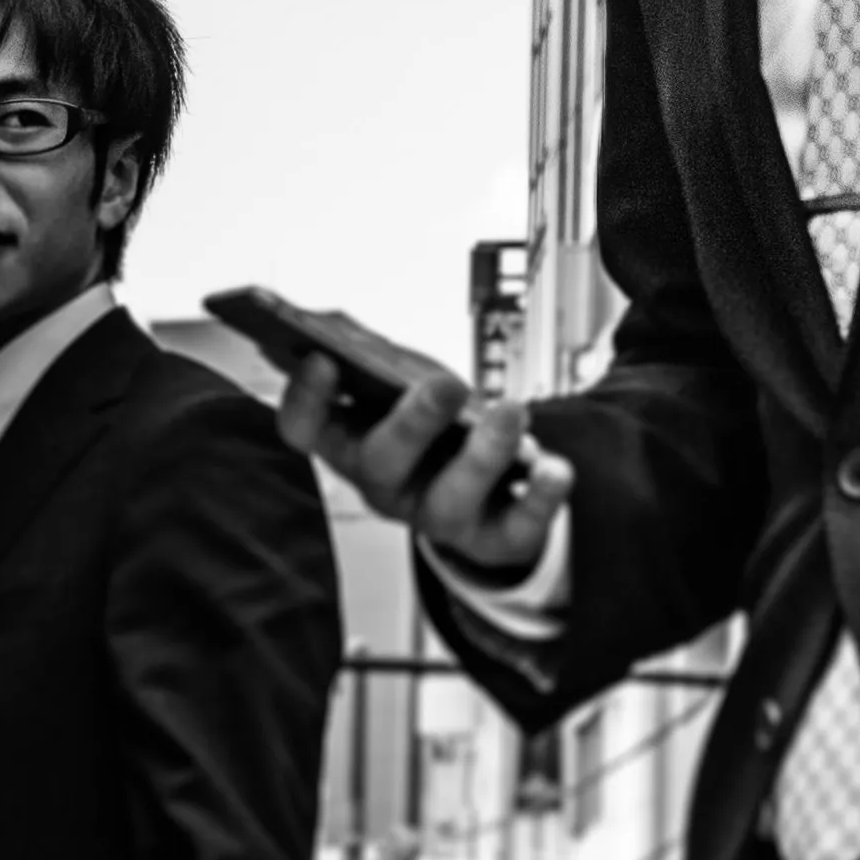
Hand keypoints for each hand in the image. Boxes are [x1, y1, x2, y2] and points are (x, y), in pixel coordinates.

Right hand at [271, 356, 572, 576]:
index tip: (322, 359)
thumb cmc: (433, 428)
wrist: (484, 494)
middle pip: (381, 464)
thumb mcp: (397, 387)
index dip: (306, 401)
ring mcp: (436, 518)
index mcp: (350, 444)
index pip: (305, 432)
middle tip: (446, 384)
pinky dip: (540, 499)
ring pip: (449, 501)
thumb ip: (365, 353)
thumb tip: (327, 319)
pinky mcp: (492, 539)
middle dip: (412, 423)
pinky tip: (555, 468)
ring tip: (510, 412)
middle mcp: (385, 487)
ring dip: (482, 456)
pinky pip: (515, 529)